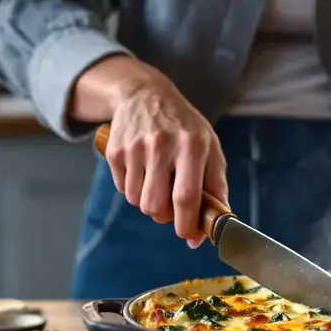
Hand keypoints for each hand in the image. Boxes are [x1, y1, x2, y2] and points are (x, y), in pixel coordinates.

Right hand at [75, 57, 227, 247]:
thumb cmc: (185, 128)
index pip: (186, 196)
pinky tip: (142, 169)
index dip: (186, 224)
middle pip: (156, 205)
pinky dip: (134, 189)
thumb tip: (203, 235)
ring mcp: (135, 147)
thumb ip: (215, 190)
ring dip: (149, 202)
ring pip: (138, 201)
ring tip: (158, 181)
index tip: (188, 236)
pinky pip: (123, 189)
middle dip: (164, 216)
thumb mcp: (210, 149)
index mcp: (193, 144)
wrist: (146, 94)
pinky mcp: (115, 151)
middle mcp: (162, 144)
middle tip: (172, 207)